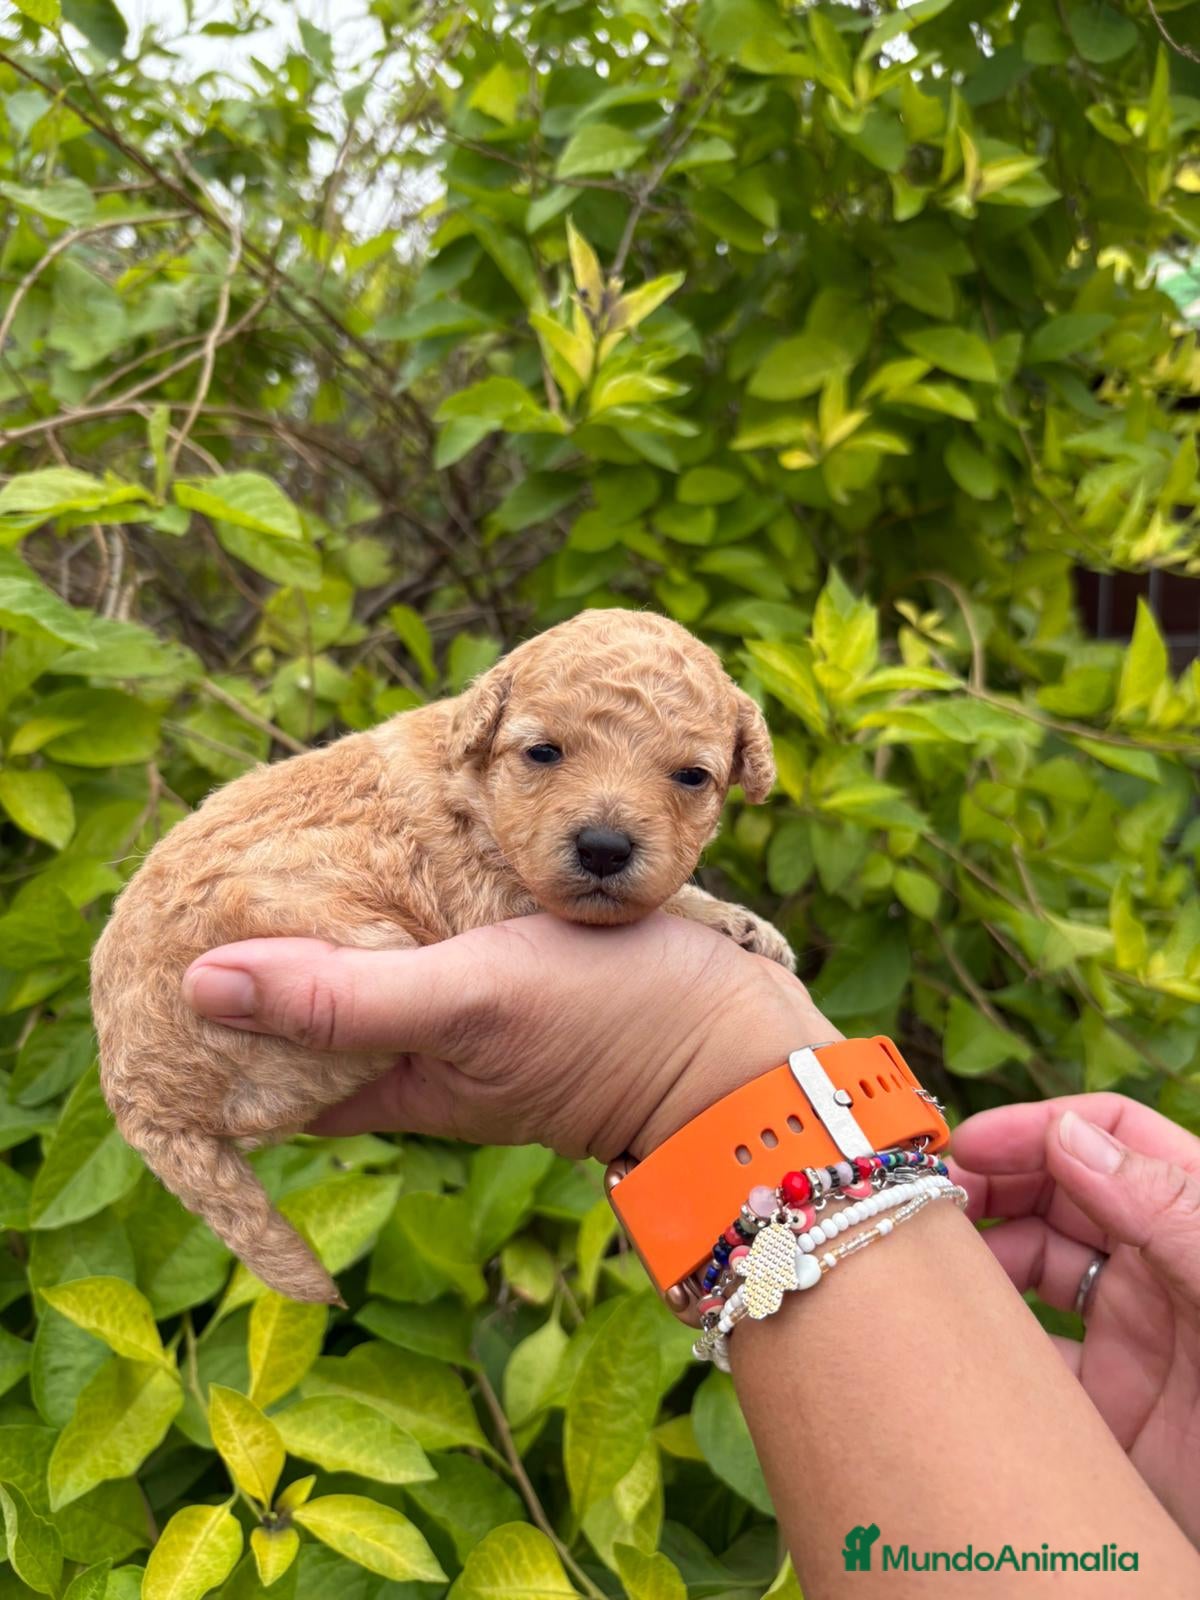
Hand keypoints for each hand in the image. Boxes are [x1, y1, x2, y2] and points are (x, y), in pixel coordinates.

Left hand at [182, 912, 833, 1162]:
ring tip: (296, 858)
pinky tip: (403, 863)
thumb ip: (340, 998)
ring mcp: (478, 1025)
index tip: (171, 959)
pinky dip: (408, 915)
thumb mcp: (466, 1001)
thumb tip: (198, 986)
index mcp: (393, 1082)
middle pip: (319, 1021)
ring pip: (381, 980)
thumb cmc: (608, 1024)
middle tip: (223, 883)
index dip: (214, 1028)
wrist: (743, 1041)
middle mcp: (426, 1061)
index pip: (268, 1075)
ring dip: (343, 933)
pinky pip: (441, 951)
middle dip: (271, 968)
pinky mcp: (524, 986)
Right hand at [949, 1093, 1199, 1543]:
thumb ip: (1161, 1204)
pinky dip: (989, 1341)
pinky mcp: (1107, 1406)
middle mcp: (1158, 1265)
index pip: (1110, 1136)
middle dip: (993, 1183)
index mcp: (1191, 1216)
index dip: (1038, 1128)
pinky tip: (959, 1333)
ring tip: (935, 1258)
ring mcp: (1131, 1332)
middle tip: (933, 1199)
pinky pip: (1032, 1357)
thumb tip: (1066, 1135)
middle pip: (1057, 1194)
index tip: (973, 1144)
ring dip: (983, 1255)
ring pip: (1034, 1267)